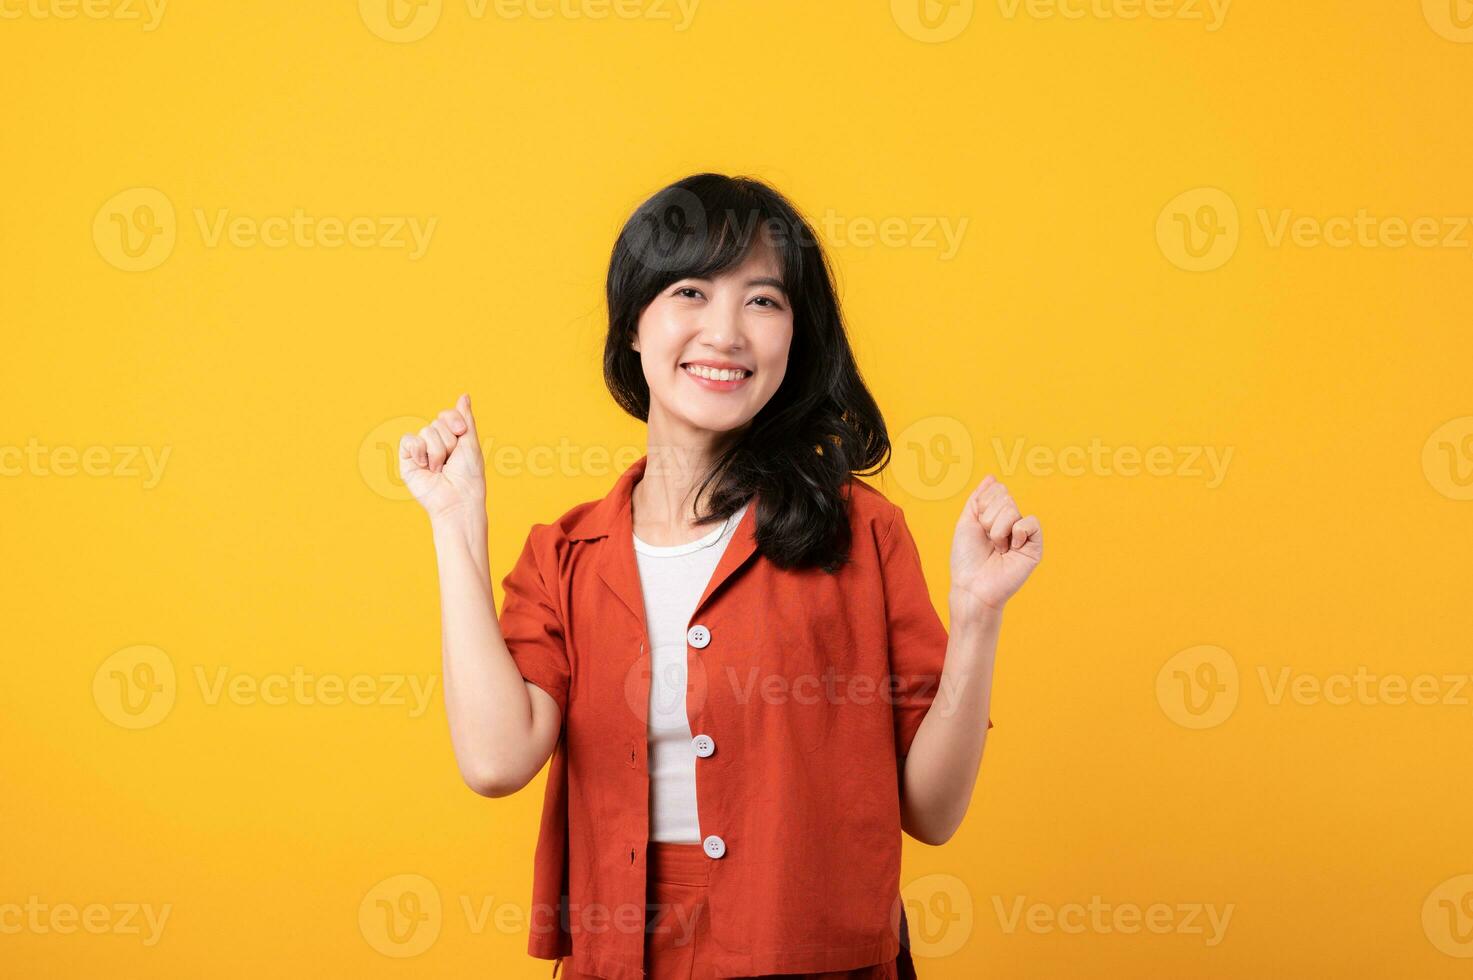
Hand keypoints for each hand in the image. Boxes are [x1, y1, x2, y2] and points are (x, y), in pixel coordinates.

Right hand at [399, 394, 485, 524]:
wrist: (458, 499)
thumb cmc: (469, 475)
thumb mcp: (471, 442)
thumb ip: (465, 419)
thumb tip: (464, 395)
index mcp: (451, 438)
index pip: (446, 415)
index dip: (454, 420)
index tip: (461, 433)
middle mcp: (434, 443)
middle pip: (436, 423)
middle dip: (448, 441)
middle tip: (451, 460)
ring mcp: (420, 451)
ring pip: (425, 431)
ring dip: (438, 451)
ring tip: (440, 468)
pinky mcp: (408, 460)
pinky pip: (409, 440)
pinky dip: (420, 451)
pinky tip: (426, 466)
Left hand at [950, 476, 1041, 617]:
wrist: (972, 586)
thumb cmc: (966, 558)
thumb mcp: (966, 521)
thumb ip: (978, 498)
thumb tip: (992, 477)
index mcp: (996, 515)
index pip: (997, 489)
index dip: (982, 505)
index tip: (978, 526)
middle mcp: (1011, 522)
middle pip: (1004, 496)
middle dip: (988, 518)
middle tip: (988, 540)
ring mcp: (1023, 534)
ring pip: (1012, 509)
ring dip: (997, 530)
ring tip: (997, 548)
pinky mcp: (1035, 546)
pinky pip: (1030, 523)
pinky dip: (1016, 533)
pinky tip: (1011, 549)